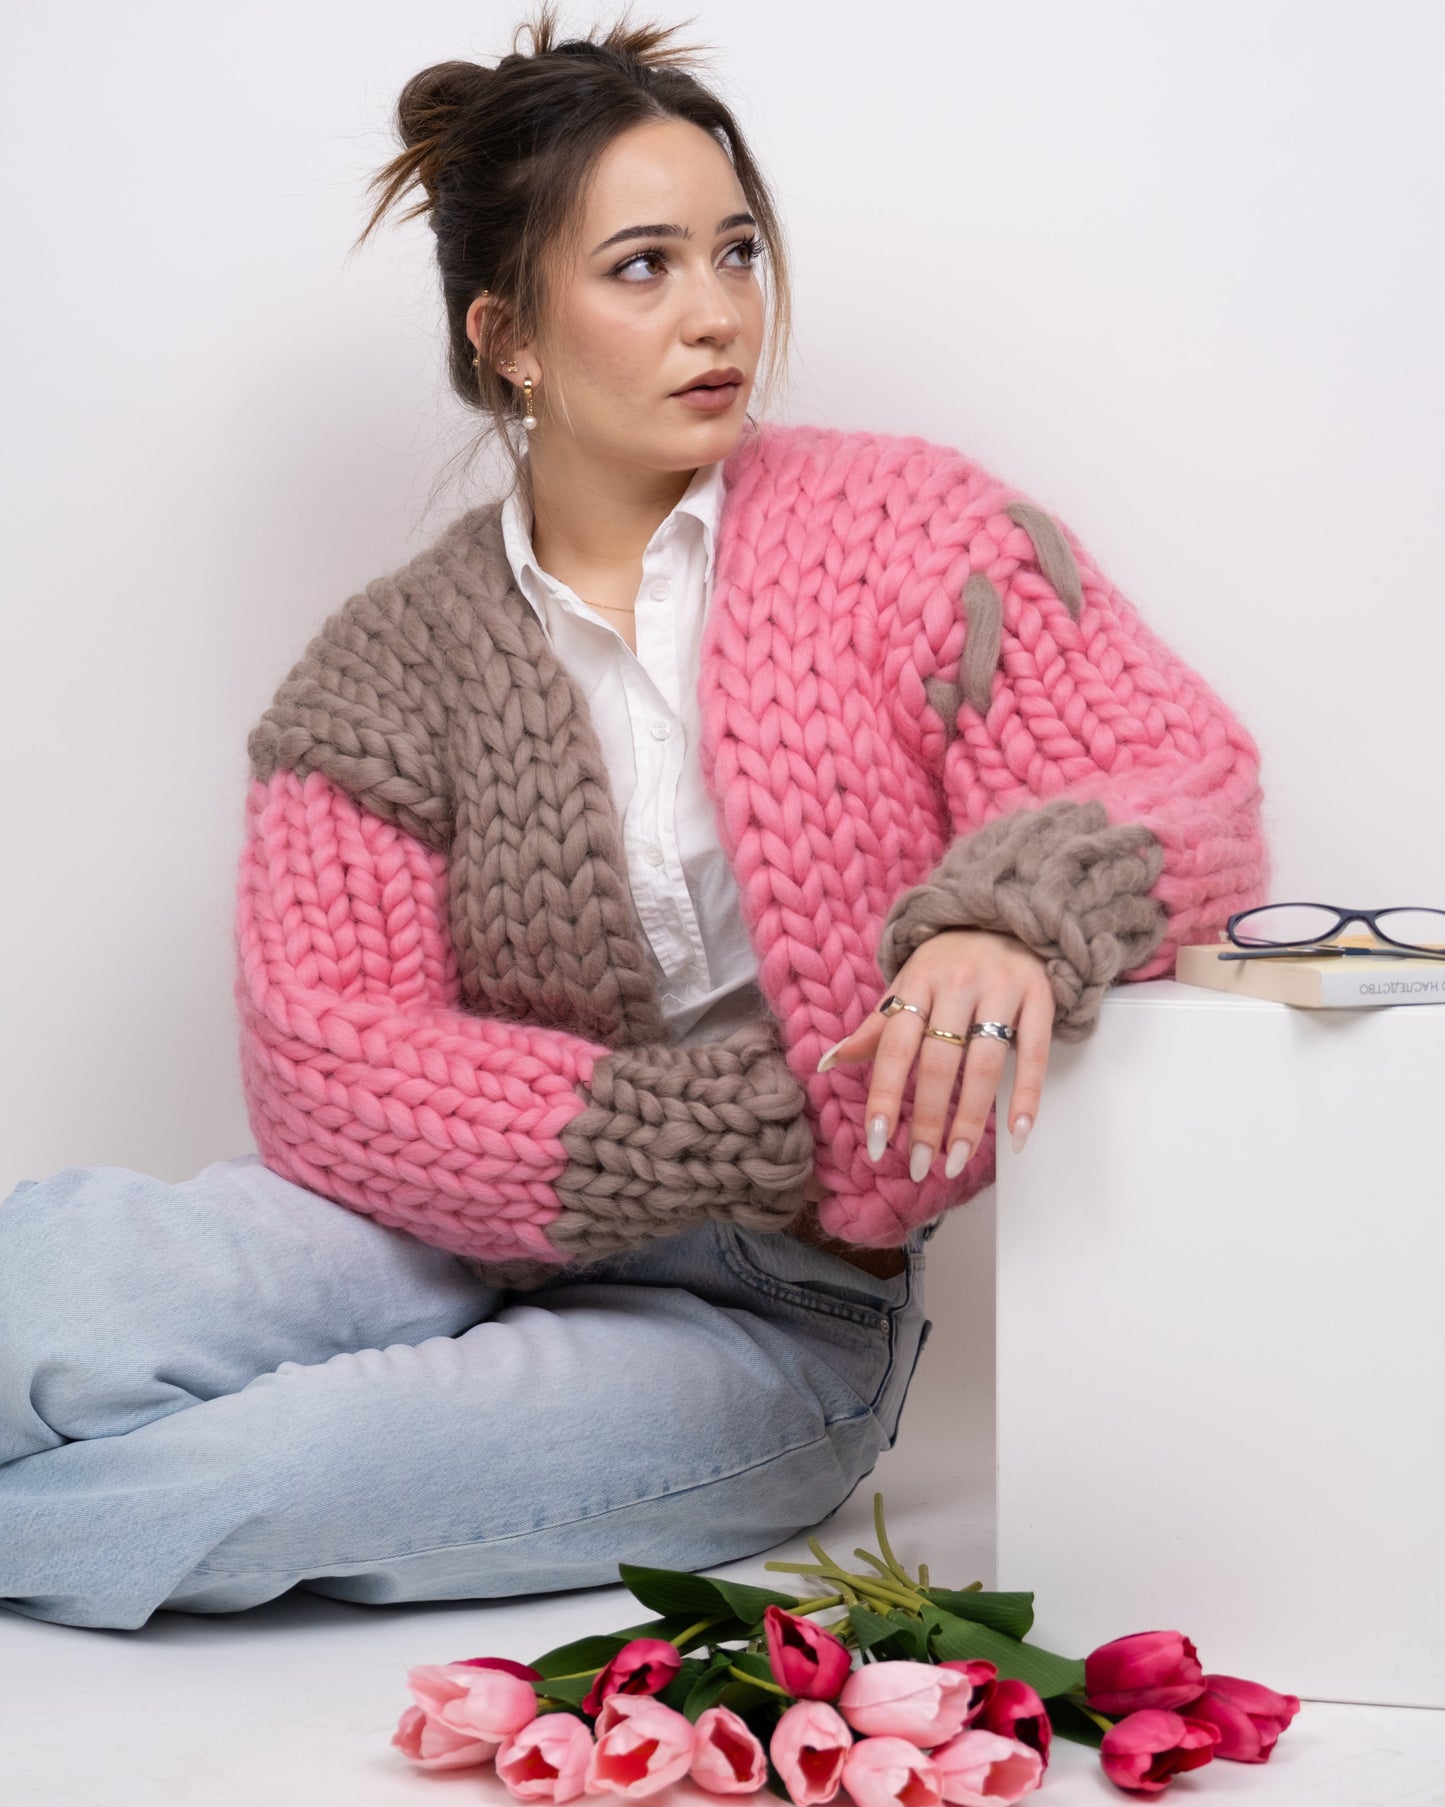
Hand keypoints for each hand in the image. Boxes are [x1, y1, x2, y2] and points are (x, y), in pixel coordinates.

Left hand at [818, 928, 1054, 1179]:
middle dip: (925, 1118)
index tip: (876, 1141)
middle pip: (939, 1061)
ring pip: (984, 1064)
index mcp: (918, 981)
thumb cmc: (949, 961)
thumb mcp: (907, 985)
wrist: (1006, 912)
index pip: (895, 1047)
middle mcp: (957, 984)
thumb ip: (875, 1027)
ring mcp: (1001, 989)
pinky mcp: (1040, 996)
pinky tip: (1016, 1134)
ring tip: (956, 1160)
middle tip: (917, 1163)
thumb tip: (827, 1064)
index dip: (884, 1095)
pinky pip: (1034, 1053)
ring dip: (970, 1119)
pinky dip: (1027, 1097)